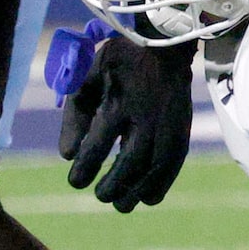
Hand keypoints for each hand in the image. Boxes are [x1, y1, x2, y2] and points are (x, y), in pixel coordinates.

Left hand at [56, 33, 198, 210]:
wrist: (165, 44)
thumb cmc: (120, 61)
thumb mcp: (88, 77)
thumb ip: (75, 114)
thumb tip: (66, 154)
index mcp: (118, 101)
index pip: (98, 145)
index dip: (85, 168)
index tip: (75, 181)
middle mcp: (146, 116)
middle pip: (130, 163)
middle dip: (113, 186)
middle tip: (100, 195)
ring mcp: (168, 124)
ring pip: (155, 168)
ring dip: (137, 192)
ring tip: (121, 205)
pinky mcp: (181, 129)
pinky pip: (174, 164)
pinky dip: (162, 184)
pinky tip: (148, 198)